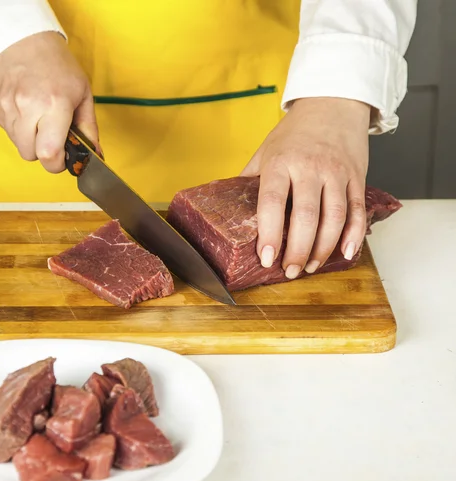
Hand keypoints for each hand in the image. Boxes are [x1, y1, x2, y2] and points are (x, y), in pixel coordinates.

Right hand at [0, 31, 99, 172]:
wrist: (22, 39)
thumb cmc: (57, 66)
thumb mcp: (82, 94)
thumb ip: (88, 129)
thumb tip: (94, 156)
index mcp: (55, 104)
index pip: (49, 154)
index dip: (57, 163)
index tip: (63, 158)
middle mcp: (28, 106)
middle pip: (31, 155)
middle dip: (43, 152)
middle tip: (52, 136)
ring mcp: (8, 106)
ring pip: (18, 145)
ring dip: (30, 140)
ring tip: (38, 119)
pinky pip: (7, 132)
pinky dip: (18, 129)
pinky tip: (26, 110)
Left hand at [241, 97, 370, 277]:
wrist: (333, 103)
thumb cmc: (294, 133)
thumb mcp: (265, 151)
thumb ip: (250, 180)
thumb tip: (228, 209)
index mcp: (281, 162)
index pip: (272, 202)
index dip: (269, 233)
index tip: (265, 257)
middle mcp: (310, 168)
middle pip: (306, 216)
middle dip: (298, 250)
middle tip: (290, 271)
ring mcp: (336, 172)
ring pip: (335, 218)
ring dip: (323, 248)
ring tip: (310, 266)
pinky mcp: (357, 177)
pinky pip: (358, 211)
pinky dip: (354, 236)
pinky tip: (344, 253)